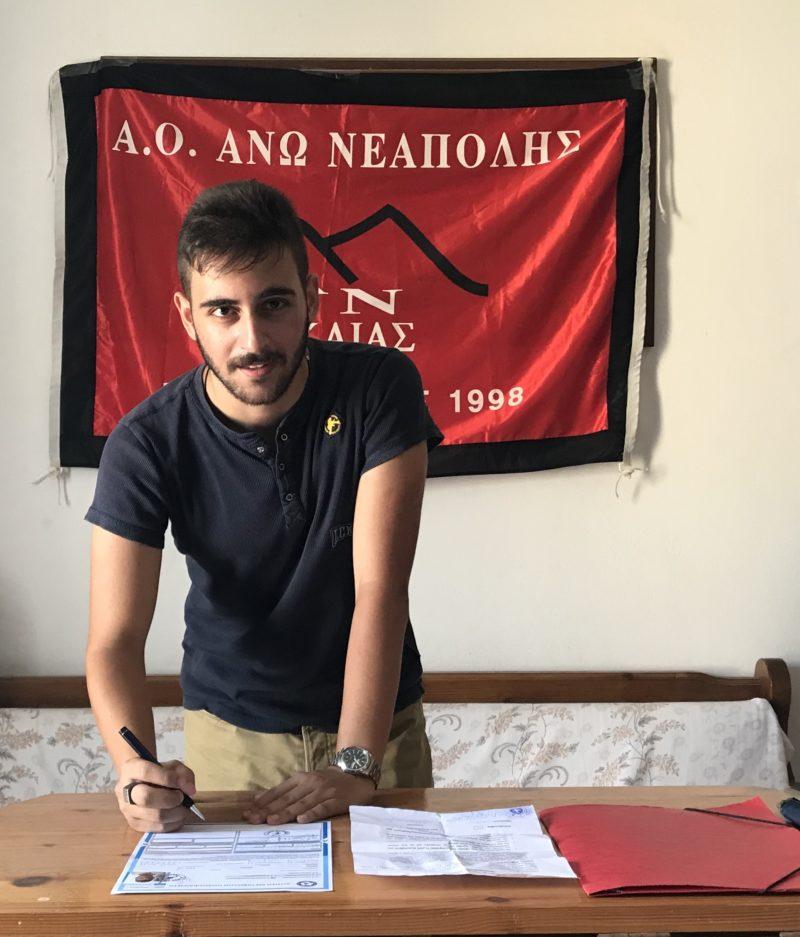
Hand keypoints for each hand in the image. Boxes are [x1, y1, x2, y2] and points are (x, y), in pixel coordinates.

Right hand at [115, 757, 196, 832]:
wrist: (141, 782)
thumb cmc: (158, 772)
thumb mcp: (171, 766)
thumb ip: (183, 774)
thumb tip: (189, 790)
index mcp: (131, 769)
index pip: (146, 772)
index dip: (166, 778)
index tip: (181, 783)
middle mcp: (124, 790)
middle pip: (146, 797)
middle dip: (169, 799)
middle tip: (181, 797)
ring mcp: (127, 809)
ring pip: (152, 816)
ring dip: (174, 814)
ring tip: (184, 809)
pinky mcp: (133, 823)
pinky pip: (154, 828)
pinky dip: (171, 824)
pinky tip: (178, 817)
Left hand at [243, 767, 374, 824]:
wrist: (355, 775)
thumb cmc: (327, 782)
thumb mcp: (305, 781)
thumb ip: (284, 790)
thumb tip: (258, 797)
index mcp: (301, 779)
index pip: (279, 791)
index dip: (264, 801)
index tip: (248, 811)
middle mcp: (310, 784)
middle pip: (287, 798)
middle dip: (269, 809)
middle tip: (253, 819)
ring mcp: (323, 792)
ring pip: (301, 804)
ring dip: (286, 813)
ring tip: (272, 821)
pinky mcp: (336, 801)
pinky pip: (322, 808)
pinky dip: (312, 814)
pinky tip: (301, 820)